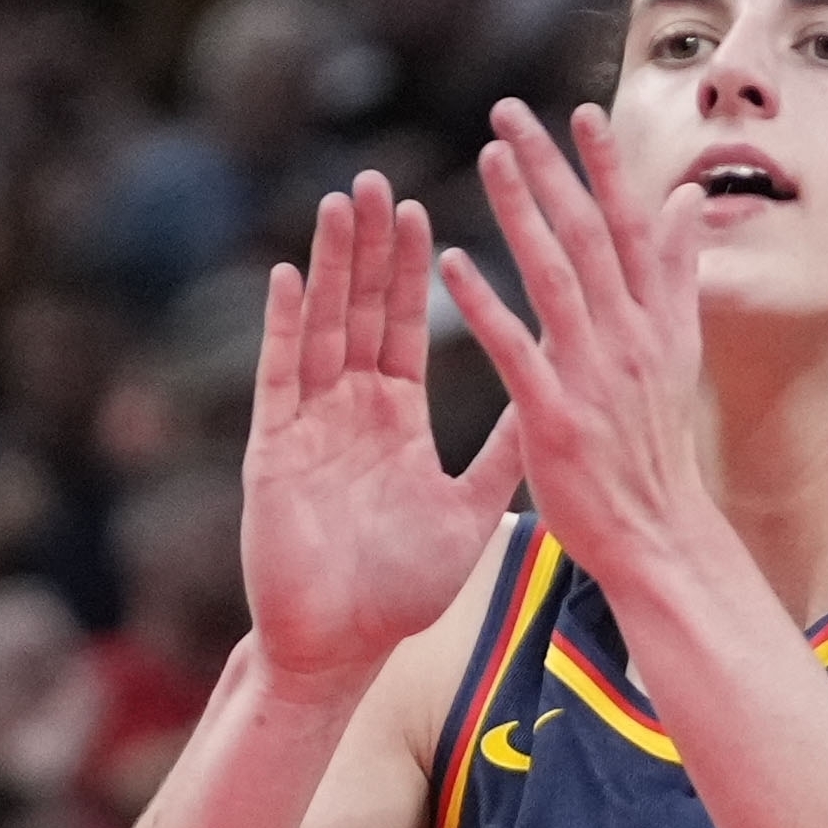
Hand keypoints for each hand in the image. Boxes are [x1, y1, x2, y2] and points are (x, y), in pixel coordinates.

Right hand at [240, 171, 522, 692]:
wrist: (341, 647)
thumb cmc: (400, 591)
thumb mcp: (468, 509)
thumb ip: (504, 451)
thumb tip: (553, 402)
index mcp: (393, 420)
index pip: (401, 328)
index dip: (407, 270)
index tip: (418, 207)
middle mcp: (348, 412)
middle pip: (359, 312)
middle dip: (367, 247)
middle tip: (374, 180)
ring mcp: (308, 426)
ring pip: (320, 329)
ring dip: (330, 267)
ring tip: (339, 203)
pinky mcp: (274, 452)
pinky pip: (280, 378)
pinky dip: (285, 328)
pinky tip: (290, 275)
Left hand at [433, 100, 728, 629]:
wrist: (658, 534)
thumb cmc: (654, 444)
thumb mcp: (679, 351)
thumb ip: (677, 273)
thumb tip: (688, 199)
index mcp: (658, 318)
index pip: (633, 225)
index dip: (607, 167)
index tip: (580, 110)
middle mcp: (630, 335)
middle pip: (590, 233)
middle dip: (551, 168)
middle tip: (507, 111)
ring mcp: (594, 374)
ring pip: (554, 274)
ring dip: (521, 211)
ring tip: (486, 158)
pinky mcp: (555, 415)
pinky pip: (515, 347)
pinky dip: (484, 302)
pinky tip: (450, 263)